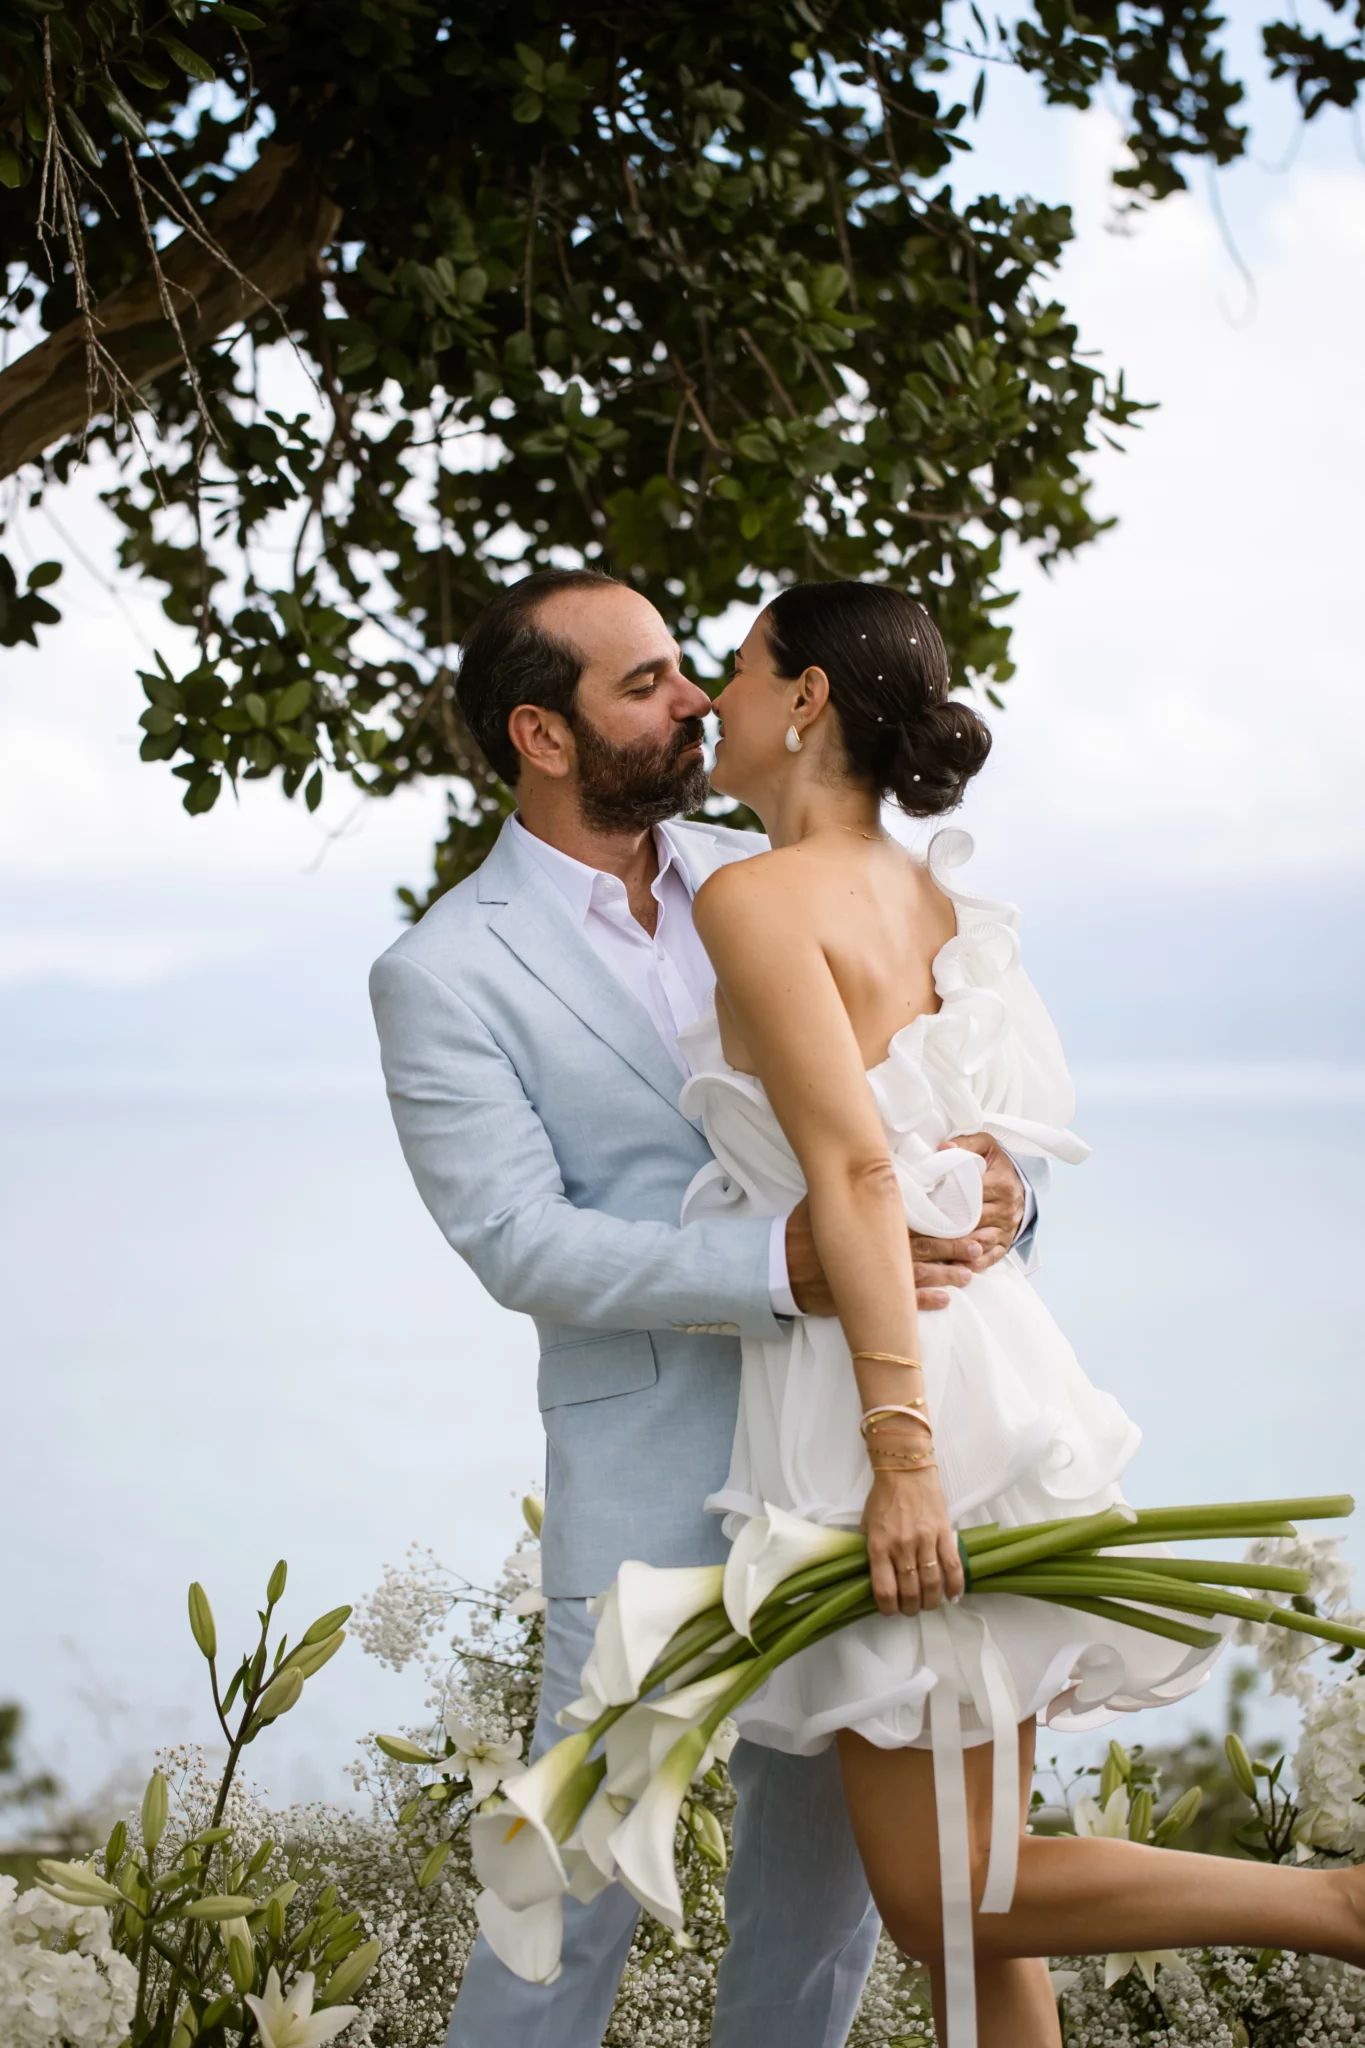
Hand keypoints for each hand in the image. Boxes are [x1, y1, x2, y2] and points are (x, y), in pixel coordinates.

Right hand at [784, 1133, 1026, 1314]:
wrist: (779, 1268)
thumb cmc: (802, 1231)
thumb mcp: (822, 1199)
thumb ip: (849, 1186)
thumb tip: (866, 1160)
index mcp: (869, 1223)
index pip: (915, 1222)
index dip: (944, 1224)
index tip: (968, 1224)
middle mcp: (875, 1250)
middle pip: (923, 1249)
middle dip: (953, 1249)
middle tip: (979, 1248)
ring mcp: (870, 1277)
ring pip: (918, 1277)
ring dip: (946, 1275)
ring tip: (969, 1275)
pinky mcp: (864, 1298)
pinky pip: (900, 1303)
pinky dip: (923, 1302)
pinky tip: (944, 1300)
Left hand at [861, 1466, 964, 1614]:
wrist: (905, 1469)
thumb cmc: (883, 1498)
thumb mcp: (867, 1526)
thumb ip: (872, 1552)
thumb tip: (878, 1579)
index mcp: (879, 1546)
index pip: (884, 1590)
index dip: (888, 1608)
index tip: (891, 1610)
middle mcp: (902, 1546)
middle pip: (910, 1592)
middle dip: (911, 1608)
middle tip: (911, 1608)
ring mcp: (924, 1540)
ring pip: (932, 1583)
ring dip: (931, 1601)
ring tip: (929, 1604)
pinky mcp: (944, 1533)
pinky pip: (953, 1565)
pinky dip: (955, 1585)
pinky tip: (953, 1596)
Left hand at [910, 1134, 1026, 1309]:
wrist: (1021, 1184)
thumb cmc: (997, 1165)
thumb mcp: (986, 1146)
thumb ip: (966, 1144)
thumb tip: (942, 1147)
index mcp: (1001, 1184)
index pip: (971, 1194)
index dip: (946, 1198)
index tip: (924, 1202)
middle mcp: (1006, 1209)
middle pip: (972, 1221)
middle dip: (946, 1226)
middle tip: (919, 1230)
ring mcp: (1006, 1229)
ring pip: (978, 1243)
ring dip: (956, 1249)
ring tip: (931, 1251)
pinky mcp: (1005, 1244)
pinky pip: (989, 1258)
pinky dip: (971, 1263)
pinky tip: (953, 1266)